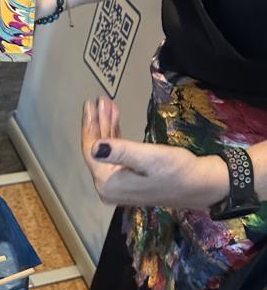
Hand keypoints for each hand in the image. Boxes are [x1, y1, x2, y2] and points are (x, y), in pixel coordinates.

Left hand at [81, 97, 228, 208]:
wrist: (199, 186)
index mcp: (108, 183)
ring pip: (106, 152)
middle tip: (99, 100)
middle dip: (98, 124)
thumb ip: (121, 152)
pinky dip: (116, 138)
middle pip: (96, 150)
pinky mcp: (127, 183)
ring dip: (107, 128)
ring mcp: (117, 187)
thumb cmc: (177, 170)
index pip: (91, 150)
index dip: (89, 125)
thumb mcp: (149, 157)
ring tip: (108, 105)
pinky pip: (115, 157)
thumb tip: (95, 147)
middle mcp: (107, 188)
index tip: (89, 104)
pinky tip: (117, 122)